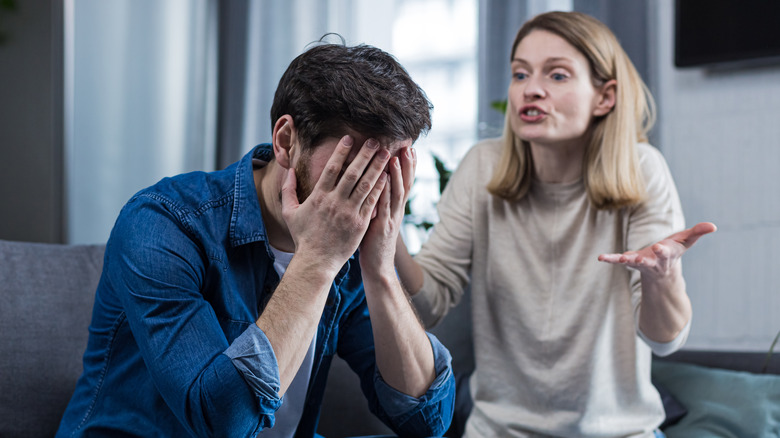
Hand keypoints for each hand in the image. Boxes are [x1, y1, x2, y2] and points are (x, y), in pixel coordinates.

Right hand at [281, 135, 390, 274]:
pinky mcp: (360, 223)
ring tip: (385, 153)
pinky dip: (380, 188)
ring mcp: (349, 213)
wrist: (316, 262)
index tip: (349, 138)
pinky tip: (387, 176)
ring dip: (376, 167)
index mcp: (319, 197)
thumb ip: (287, 190)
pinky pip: (372, 202)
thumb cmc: (303, 238)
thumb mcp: (289, 213)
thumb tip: (288, 171)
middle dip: (364, 154)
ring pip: (366, 185)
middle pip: (352, 173)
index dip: (341, 152)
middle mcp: (335, 202)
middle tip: (374, 140)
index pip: (331, 169)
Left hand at [359, 145, 415, 278]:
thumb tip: (374, 186)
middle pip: (405, 184)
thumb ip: (378, 203)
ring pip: (396, 193)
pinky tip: (383, 179)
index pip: (404, 183)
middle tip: (408, 146)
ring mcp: (391, 219)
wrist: (378, 267)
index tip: (409, 149)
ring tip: (395, 157)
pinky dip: (384, 191)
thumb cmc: (374, 244)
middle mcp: (396, 211)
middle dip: (407, 165)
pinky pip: (383, 206)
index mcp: (395, 209)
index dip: (408, 166)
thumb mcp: (378, 219)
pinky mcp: (382, 226)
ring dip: (396, 175)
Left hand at [597, 222, 716, 278]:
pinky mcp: (629, 261)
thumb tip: (713, 226)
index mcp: (667, 255)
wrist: (662, 269)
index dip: (663, 250)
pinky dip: (610, 259)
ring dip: (626, 261)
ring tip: (618, 260)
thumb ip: (698, 232)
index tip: (660, 246)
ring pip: (633, 263)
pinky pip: (618, 260)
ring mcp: (640, 263)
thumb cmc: (675, 251)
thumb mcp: (686, 241)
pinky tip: (600, 257)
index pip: (666, 253)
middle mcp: (654, 261)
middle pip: (651, 261)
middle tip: (640, 259)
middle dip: (646, 259)